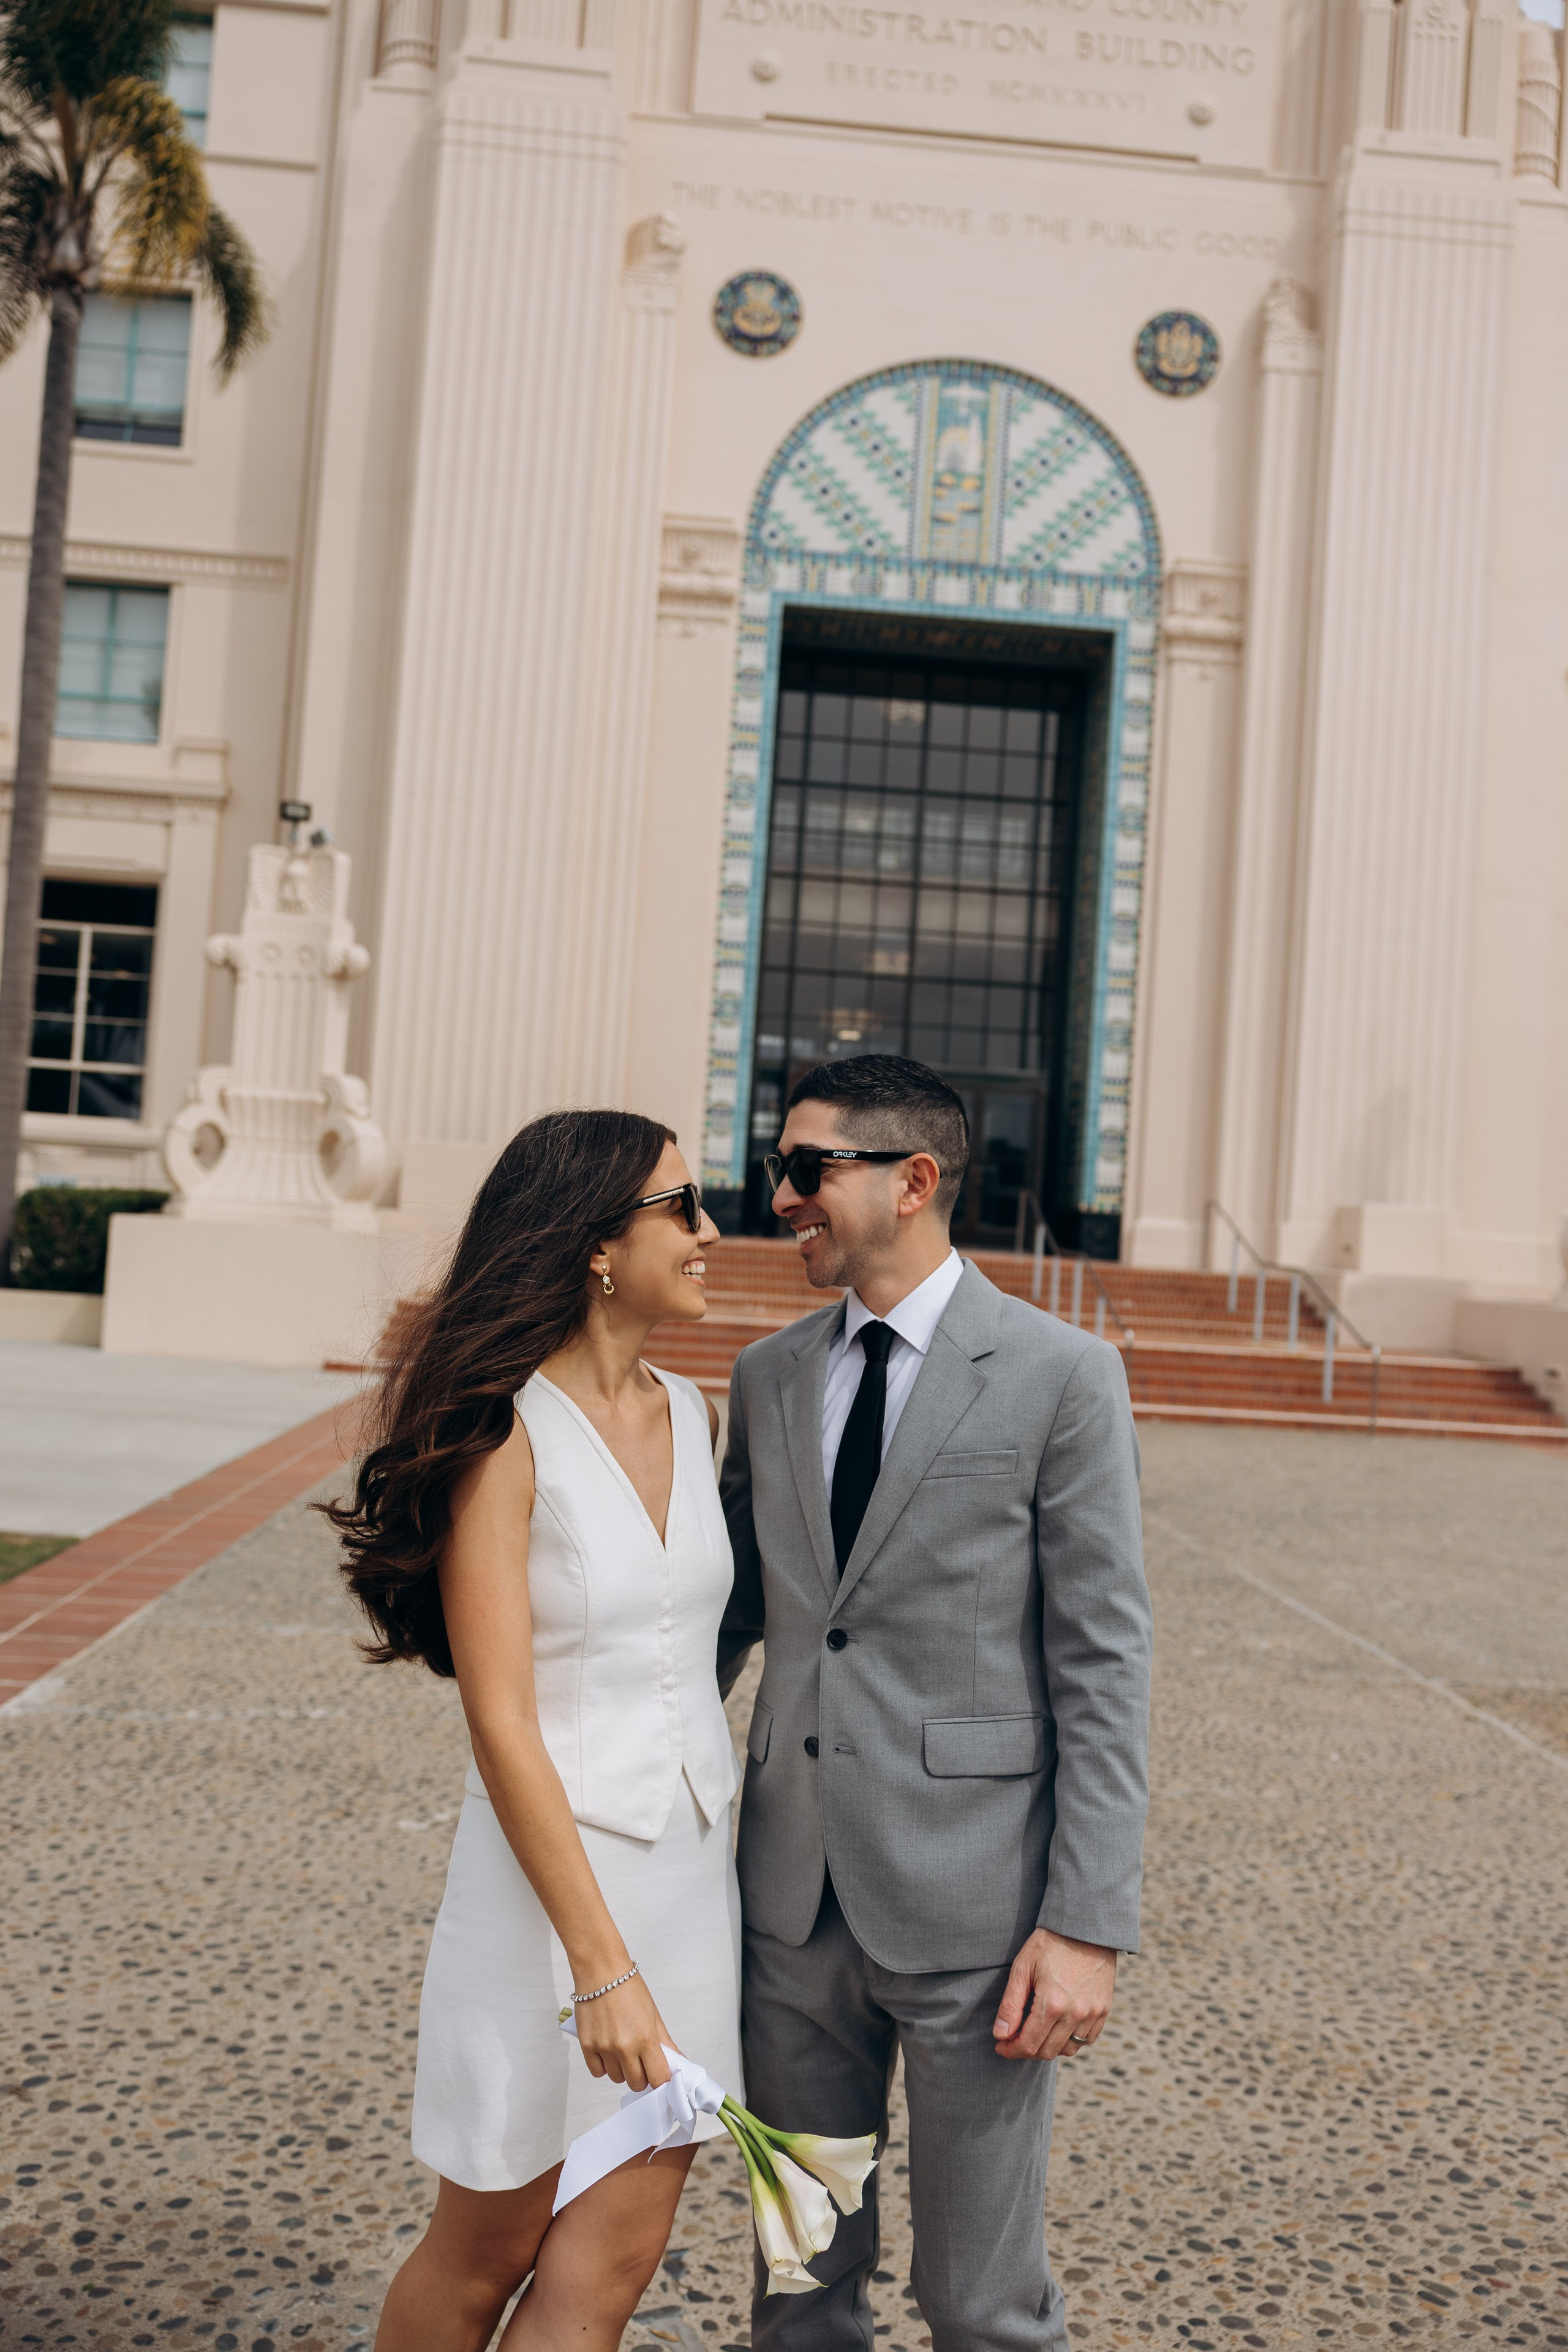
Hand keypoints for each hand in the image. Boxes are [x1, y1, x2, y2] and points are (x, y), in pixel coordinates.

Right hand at [573, 1969, 675, 2092]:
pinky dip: (604, 2066)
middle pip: (637, 2083)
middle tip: (641, 2059)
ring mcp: (604, 2048)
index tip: (661, 2075)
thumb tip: (678, 2060)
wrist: (601, 1970)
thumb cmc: (629, 1988)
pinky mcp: (587, 2046)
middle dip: (642, 2075)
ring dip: (622, 2070)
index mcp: (646, 2038)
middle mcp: (625, 2047)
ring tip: (622, 2049)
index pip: (659, 2078)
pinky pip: (597, 2072)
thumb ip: (665, 2041)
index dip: (662, 2080)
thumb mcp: (653, 2014)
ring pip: (617, 2079)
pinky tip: (607, 2051)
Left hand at [992, 1928, 1116, 2061]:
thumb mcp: (1022, 1967)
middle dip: (1026, 2050)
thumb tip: (1000, 2035)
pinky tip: (1058, 2027)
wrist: (1084, 1926)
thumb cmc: (1049, 1943)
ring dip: (1048, 2047)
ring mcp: (1093, 2013)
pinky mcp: (1104, 2009)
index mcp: (1052, 2003)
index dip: (1011, 2050)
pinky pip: (1087, 2039)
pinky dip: (1070, 2040)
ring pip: (1068, 2049)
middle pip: (1047, 2052)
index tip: (1001, 2046)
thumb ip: (1010, 2004)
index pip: (1029, 2045)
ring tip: (1035, 2032)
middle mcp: (1075, 2013)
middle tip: (1014, 2038)